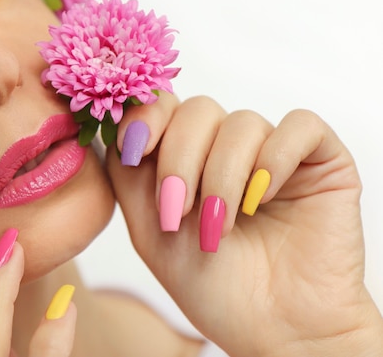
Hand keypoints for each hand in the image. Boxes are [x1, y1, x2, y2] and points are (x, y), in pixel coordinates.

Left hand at [107, 94, 382, 355]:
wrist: (271, 328)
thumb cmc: (210, 283)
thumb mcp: (148, 228)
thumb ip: (126, 174)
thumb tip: (111, 126)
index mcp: (188, 156)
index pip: (165, 105)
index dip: (146, 118)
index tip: (135, 151)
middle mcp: (228, 147)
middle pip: (197, 110)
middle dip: (179, 161)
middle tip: (178, 212)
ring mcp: (273, 150)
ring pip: (241, 123)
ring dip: (222, 177)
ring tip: (220, 227)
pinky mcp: (321, 160)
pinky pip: (300, 126)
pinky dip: (274, 160)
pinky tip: (261, 201)